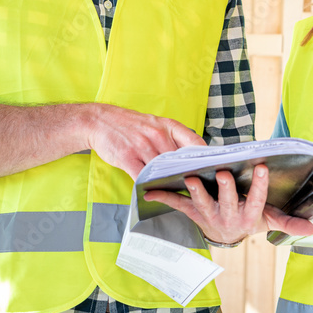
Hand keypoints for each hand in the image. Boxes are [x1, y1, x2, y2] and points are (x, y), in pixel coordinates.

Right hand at [85, 104, 203, 179]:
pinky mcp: (126, 157)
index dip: (205, 157)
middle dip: (188, 173)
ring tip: (176, 191)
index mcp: (168, 126)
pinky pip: (142, 177)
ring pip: (162, 170)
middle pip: (179, 160)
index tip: (212, 167)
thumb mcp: (155, 124)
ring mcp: (141, 146)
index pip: (194, 141)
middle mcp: (157, 135)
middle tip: (196, 185)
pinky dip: (148, 186)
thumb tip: (191, 157)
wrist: (100, 120)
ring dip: (169, 182)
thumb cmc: (131, 126)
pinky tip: (152, 190)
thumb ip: (172, 138)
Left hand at [143, 164, 312, 244]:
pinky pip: (178, 204)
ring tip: (190, 177)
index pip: (256, 201)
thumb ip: (287, 223)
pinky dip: (163, 197)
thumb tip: (312, 228)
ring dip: (196, 191)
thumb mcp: (269, 221)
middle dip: (225, 189)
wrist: (226, 237)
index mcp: (248, 215)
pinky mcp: (193, 212)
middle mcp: (228, 217)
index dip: (258, 186)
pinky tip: (149, 190)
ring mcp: (209, 215)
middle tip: (224, 172)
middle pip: (227, 202)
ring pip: (202, 203)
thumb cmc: (250, 220)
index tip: (261, 168)